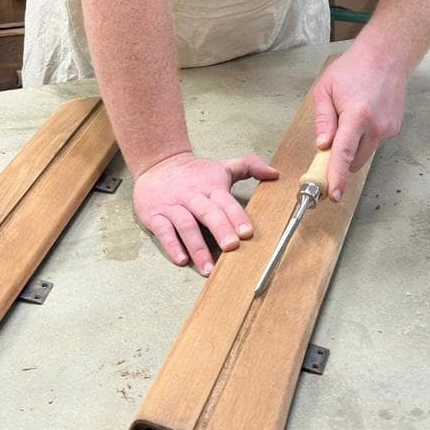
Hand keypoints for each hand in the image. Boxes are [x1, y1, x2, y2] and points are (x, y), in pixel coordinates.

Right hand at [132, 152, 278, 274]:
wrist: (157, 162)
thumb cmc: (194, 172)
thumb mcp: (222, 165)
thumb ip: (249, 166)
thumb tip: (274, 173)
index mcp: (211, 186)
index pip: (225, 201)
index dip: (236, 216)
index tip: (246, 233)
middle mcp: (192, 196)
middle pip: (207, 212)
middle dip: (220, 229)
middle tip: (231, 247)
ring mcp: (173, 206)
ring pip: (185, 225)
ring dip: (197, 247)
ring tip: (208, 267)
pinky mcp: (154, 215)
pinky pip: (163, 231)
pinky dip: (172, 245)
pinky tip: (181, 259)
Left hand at [311, 45, 406, 203]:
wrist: (386, 57)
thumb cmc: (352, 69)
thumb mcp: (326, 89)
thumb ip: (323, 120)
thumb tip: (322, 146)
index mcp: (357, 116)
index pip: (344, 154)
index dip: (337, 176)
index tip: (333, 194)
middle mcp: (376, 126)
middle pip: (355, 162)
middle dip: (341, 160)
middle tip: (329, 145)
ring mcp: (388, 129)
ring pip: (365, 153)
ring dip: (353, 147)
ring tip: (349, 117)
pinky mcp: (394, 129)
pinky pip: (374, 143)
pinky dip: (364, 137)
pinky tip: (363, 114)